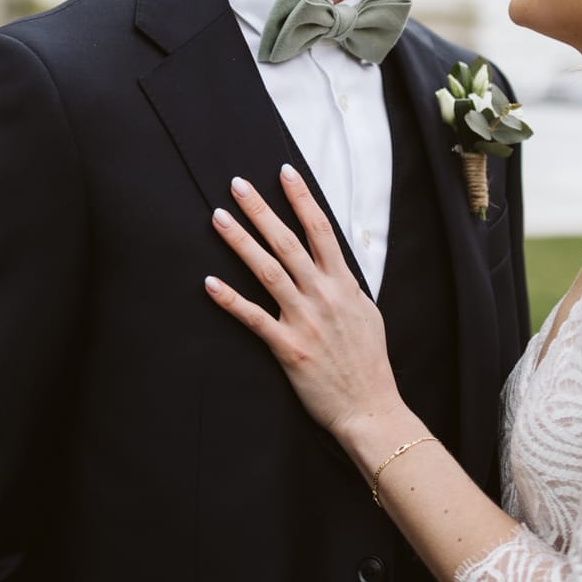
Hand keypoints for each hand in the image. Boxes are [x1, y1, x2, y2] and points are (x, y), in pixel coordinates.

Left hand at [205, 165, 407, 441]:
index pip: (320, 230)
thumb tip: (332, 264)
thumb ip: (346, 286)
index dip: (301, 199)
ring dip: (241, 242)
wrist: (371, 408)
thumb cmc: (369, 362)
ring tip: (218, 218)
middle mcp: (324, 296)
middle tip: (237, 185)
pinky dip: (231, 300)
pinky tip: (209, 283)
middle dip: (261, 210)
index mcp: (344, 284)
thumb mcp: (366, 313)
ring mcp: (305, 320)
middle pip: (287, 242)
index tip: (284, 173)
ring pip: (268, 271)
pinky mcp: (289, 347)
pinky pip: (254, 318)